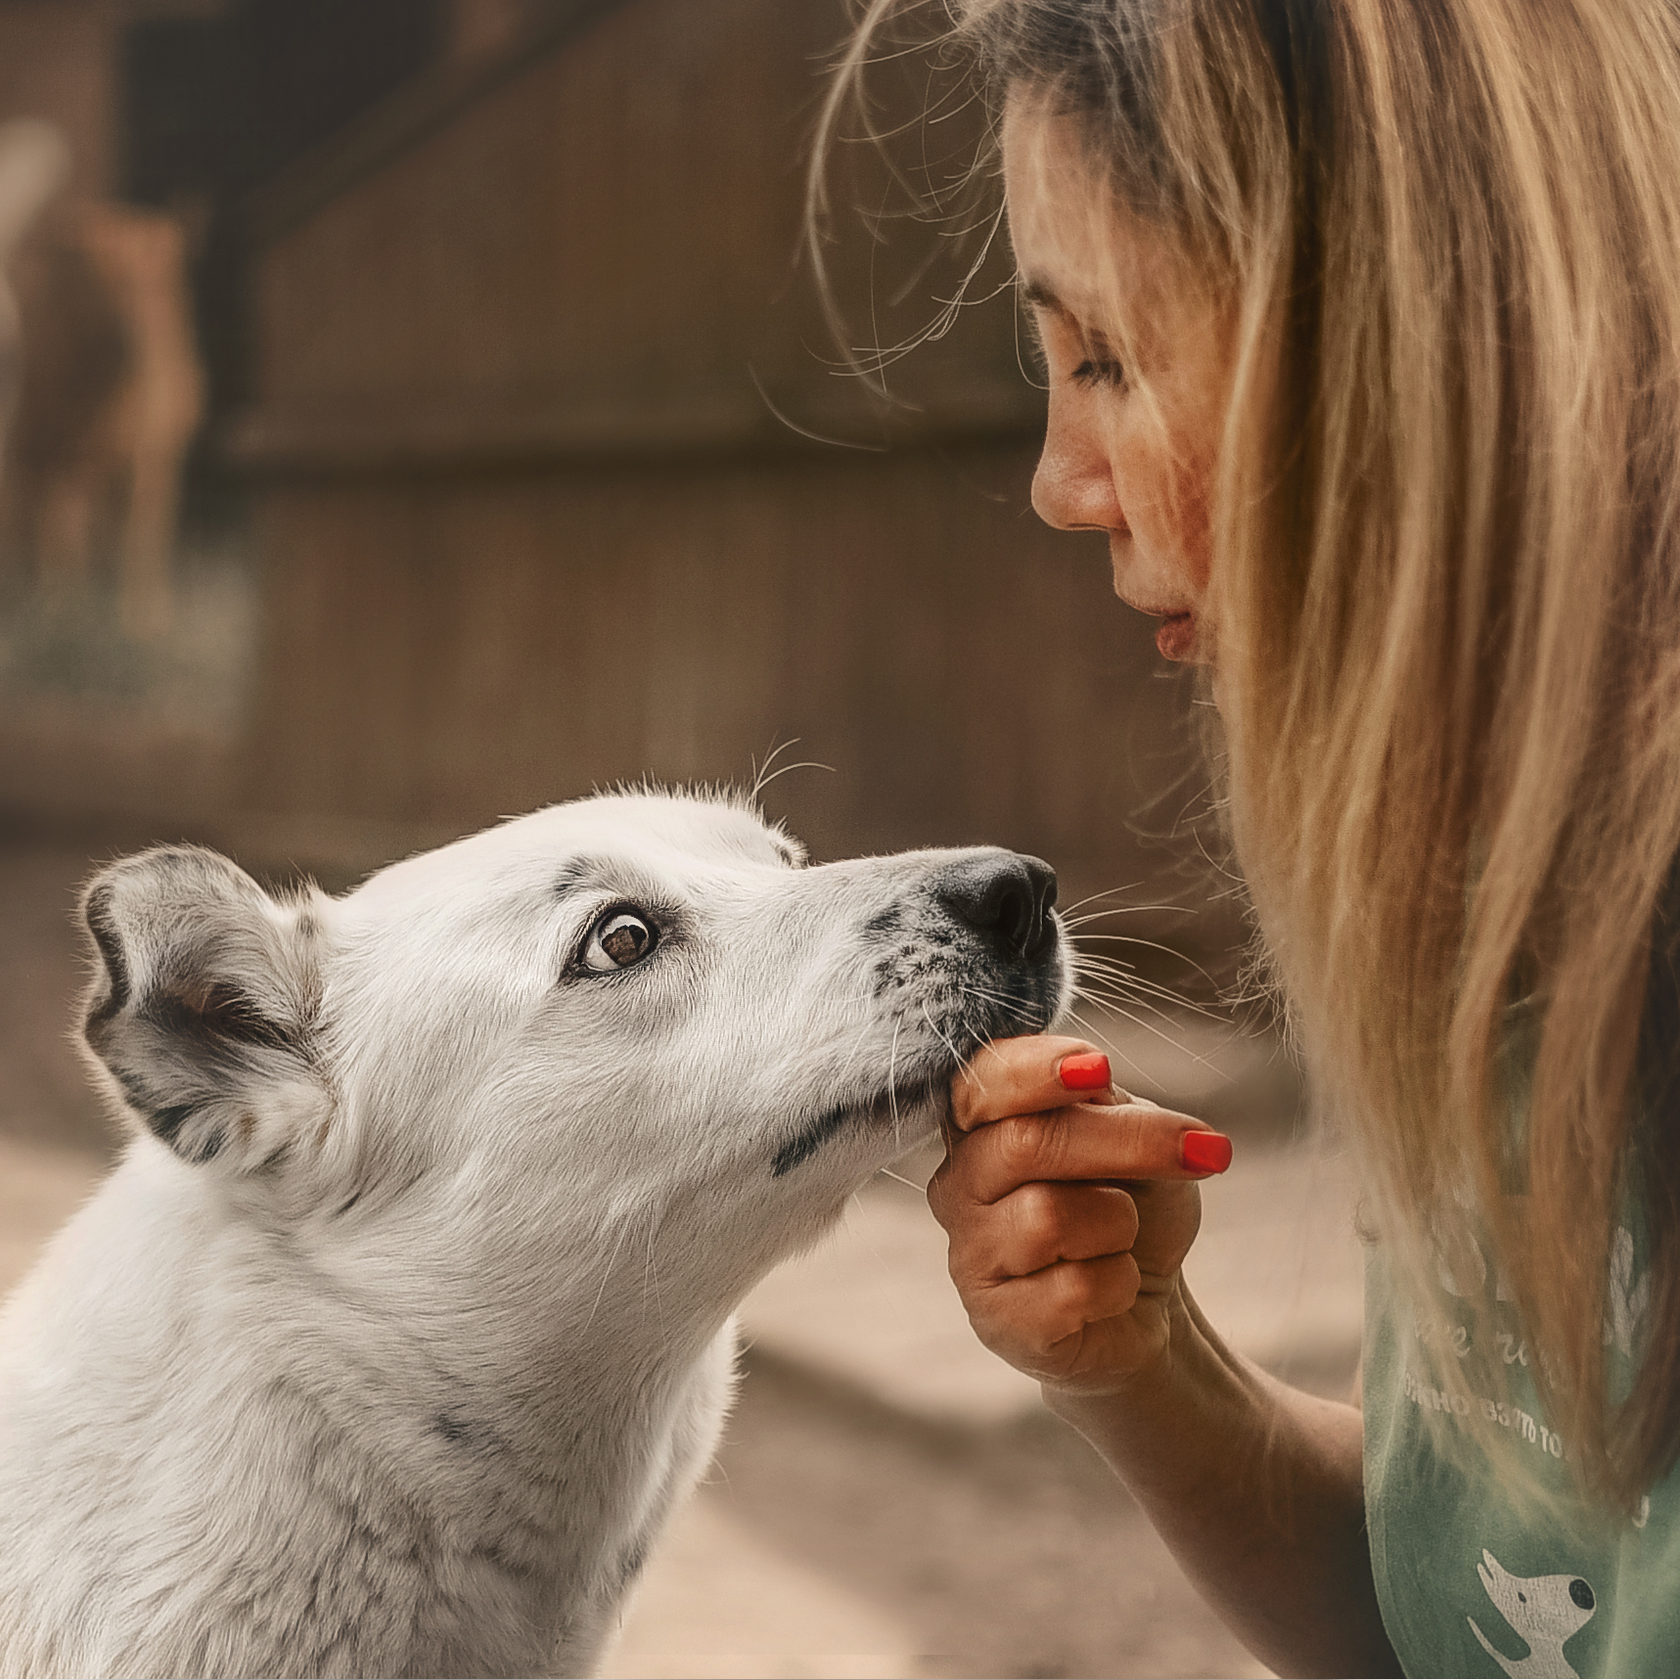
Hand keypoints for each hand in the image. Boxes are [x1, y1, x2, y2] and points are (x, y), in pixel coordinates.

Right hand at [928, 1034, 1231, 1395]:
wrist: (1146, 1300)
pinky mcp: (998, 1321)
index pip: (980, 1082)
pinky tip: (1110, 1289)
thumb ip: (1099, 1101)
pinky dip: (1118, 1283)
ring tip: (1121, 1238)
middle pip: (1025, 1143)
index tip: (1099, 1067)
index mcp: (980, 1125)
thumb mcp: (1128, 1131)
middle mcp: (959, 1184)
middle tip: (1202, 1151)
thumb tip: (1097, 1075)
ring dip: (1118, 1224)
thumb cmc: (1130, 1201)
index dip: (1033, 1071)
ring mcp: (970, 1255)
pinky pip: (1072, 1289)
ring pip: (1048, 1217)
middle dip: (1124, 1142)